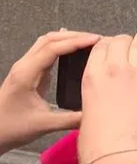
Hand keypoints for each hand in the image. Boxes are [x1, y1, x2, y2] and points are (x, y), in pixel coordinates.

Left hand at [0, 31, 101, 156]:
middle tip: (97, 39)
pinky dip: (61, 46)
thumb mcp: (44, 125)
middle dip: (74, 36)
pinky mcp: (28, 73)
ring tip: (89, 42)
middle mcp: (24, 66)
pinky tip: (74, 49)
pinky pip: (45, 52)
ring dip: (67, 38)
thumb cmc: (12, 127)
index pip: (53, 49)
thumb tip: (95, 114)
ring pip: (46, 43)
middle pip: (49, 39)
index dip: (76, 42)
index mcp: (26, 74)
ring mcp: (24, 68)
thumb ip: (71, 119)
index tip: (96, 41)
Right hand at [77, 31, 136, 163]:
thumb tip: (105, 86)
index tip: (111, 43)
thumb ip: (97, 87)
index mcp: (93, 74)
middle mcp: (114, 69)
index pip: (101, 46)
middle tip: (128, 40)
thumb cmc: (98, 133)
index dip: (107, 42)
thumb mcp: (86, 102)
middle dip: (124, 39)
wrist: (116, 145)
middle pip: (120, 41)